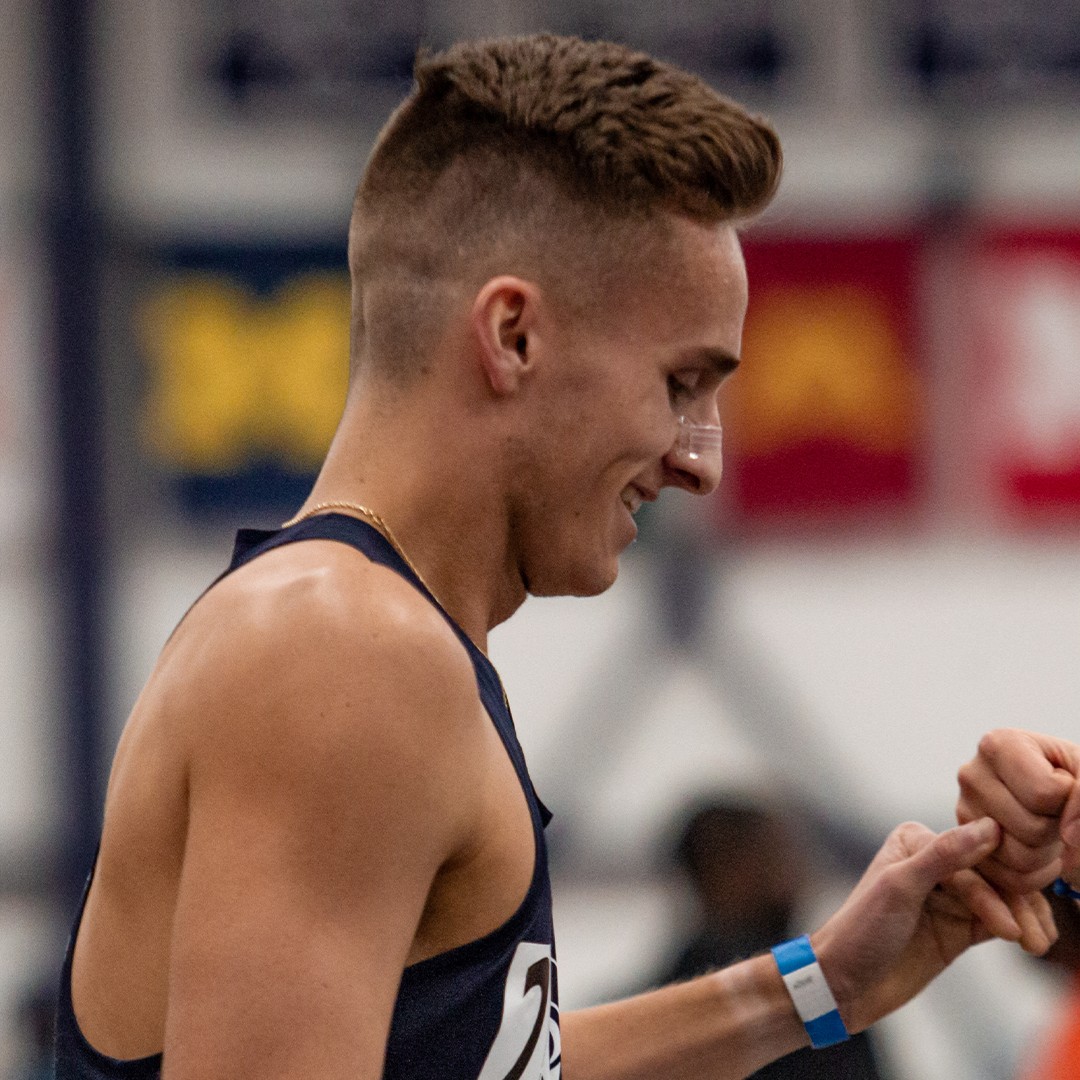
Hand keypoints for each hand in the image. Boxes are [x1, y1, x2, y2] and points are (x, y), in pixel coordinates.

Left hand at [809, 818, 1055, 1033]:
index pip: (969, 856)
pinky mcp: (958, 927)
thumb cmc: (862, 930)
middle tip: (1035, 937)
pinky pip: (998, 921)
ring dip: (1025, 917)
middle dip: (1017, 903)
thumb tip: (989, 827)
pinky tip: (1034, 941)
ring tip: (1037, 945)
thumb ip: (944, 856)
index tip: (1017, 912)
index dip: (997, 884)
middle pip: (991, 874)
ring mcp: (948, 896)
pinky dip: (1020, 928)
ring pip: (1001, 898)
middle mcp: (934, 862)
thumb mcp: (900, 888)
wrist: (845, 982)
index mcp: (915, 841)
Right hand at [957, 729, 1079, 891]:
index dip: (1069, 798)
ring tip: (1046, 828)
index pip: (1044, 792)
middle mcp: (971, 775)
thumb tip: (1070, 834)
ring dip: (1049, 851)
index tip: (1063, 785)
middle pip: (1032, 828)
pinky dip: (1038, 873)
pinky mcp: (966, 848)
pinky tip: (1037, 848)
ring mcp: (964, 812)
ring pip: (1020, 857)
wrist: (1057, 799)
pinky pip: (1012, 879)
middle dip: (1058, 828)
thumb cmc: (1071, 780)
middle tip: (1055, 812)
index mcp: (998, 744)